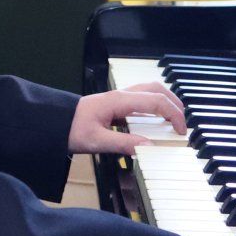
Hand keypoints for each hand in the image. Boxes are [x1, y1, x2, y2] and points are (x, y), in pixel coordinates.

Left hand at [68, 82, 185, 153]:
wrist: (53, 122)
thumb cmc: (70, 129)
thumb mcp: (96, 141)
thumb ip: (123, 143)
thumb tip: (148, 146)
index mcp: (119, 101)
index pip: (156, 101)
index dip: (173, 114)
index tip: (181, 131)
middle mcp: (121, 95)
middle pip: (156, 89)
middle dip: (174, 104)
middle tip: (182, 123)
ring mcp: (118, 97)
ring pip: (149, 90)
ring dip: (165, 101)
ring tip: (173, 119)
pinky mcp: (114, 103)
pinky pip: (140, 99)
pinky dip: (153, 105)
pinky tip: (154, 120)